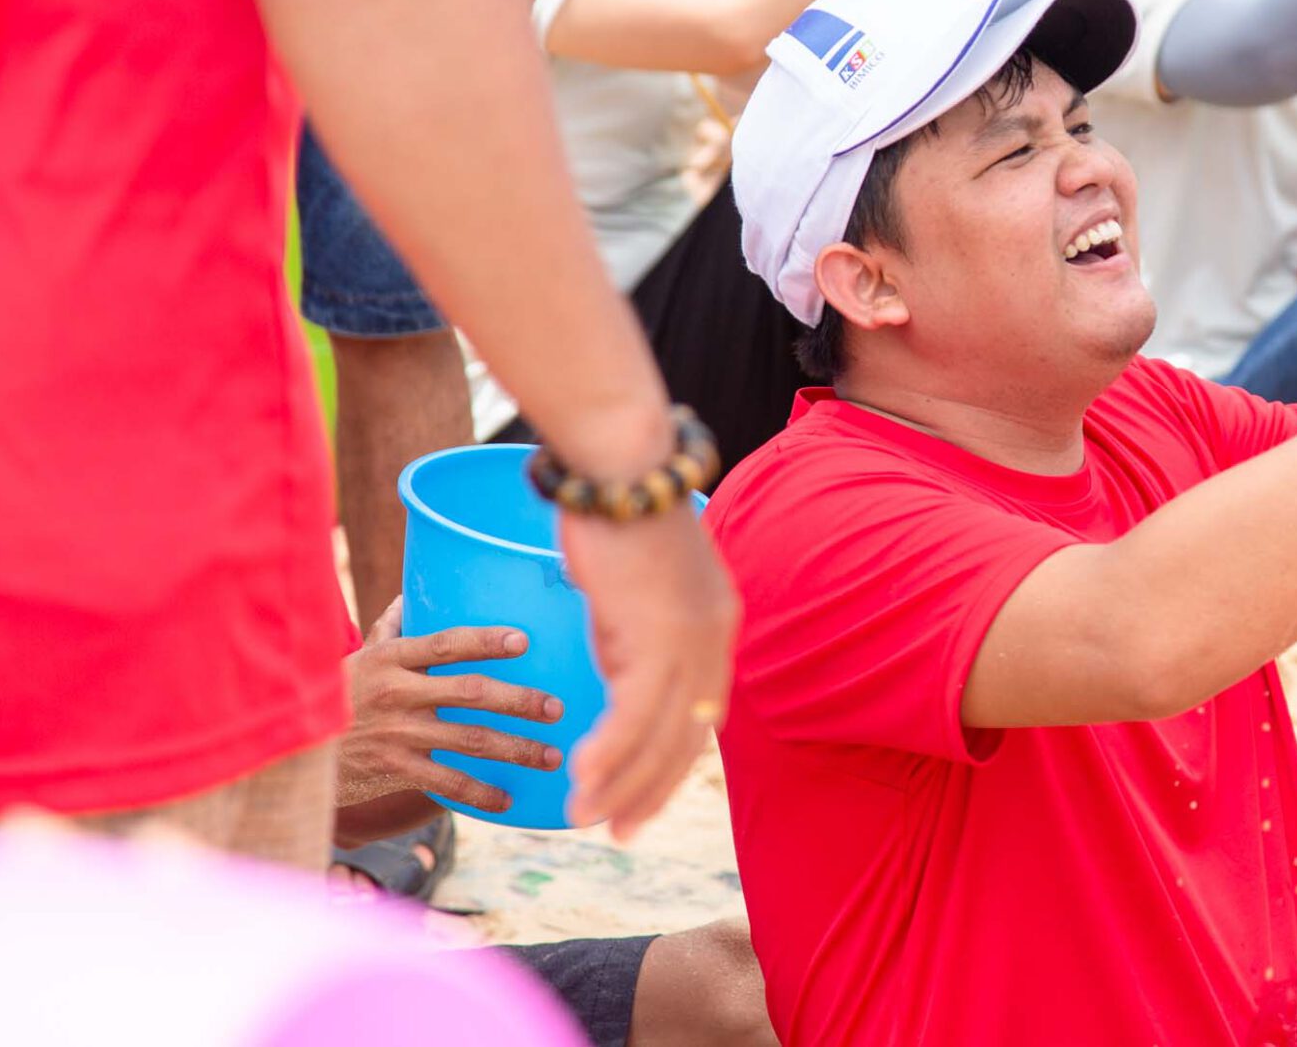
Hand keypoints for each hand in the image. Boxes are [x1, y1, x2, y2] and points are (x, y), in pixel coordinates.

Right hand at [336, 598, 564, 816]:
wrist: (293, 747)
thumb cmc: (339, 694)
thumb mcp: (360, 657)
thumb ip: (390, 629)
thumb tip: (410, 596)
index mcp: (392, 657)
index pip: (447, 644)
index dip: (486, 641)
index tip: (524, 641)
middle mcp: (398, 692)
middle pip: (471, 692)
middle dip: (519, 700)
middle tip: (556, 708)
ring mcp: (397, 732)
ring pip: (469, 739)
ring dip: (515, 748)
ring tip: (550, 754)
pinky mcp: (393, 767)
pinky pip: (445, 782)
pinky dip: (479, 792)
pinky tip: (508, 799)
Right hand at [559, 502, 737, 840]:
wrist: (621, 466)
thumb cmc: (616, 508)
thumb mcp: (633, 583)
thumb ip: (633, 627)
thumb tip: (615, 661)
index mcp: (714, 624)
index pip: (701, 711)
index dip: (671, 759)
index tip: (642, 792)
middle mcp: (712, 639)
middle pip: (687, 736)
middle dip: (651, 789)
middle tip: (617, 829)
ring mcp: (690, 642)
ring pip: (659, 736)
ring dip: (621, 783)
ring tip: (586, 818)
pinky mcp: (657, 640)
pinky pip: (632, 718)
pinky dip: (607, 755)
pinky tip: (581, 780)